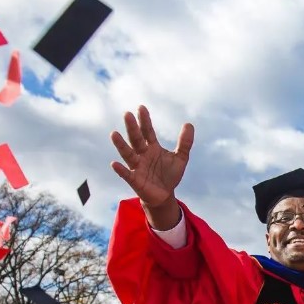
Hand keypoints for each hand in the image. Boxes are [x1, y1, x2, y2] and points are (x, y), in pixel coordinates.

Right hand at [110, 105, 194, 227]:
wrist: (165, 195)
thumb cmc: (169, 175)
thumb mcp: (180, 158)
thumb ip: (185, 142)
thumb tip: (189, 124)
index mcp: (152, 148)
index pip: (148, 131)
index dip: (145, 121)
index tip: (141, 107)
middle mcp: (142, 155)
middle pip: (136, 139)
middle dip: (132, 128)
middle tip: (127, 114)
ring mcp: (137, 167)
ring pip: (128, 154)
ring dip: (121, 145)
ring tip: (114, 134)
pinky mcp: (134, 180)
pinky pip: (126, 174)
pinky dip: (120, 169)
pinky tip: (114, 163)